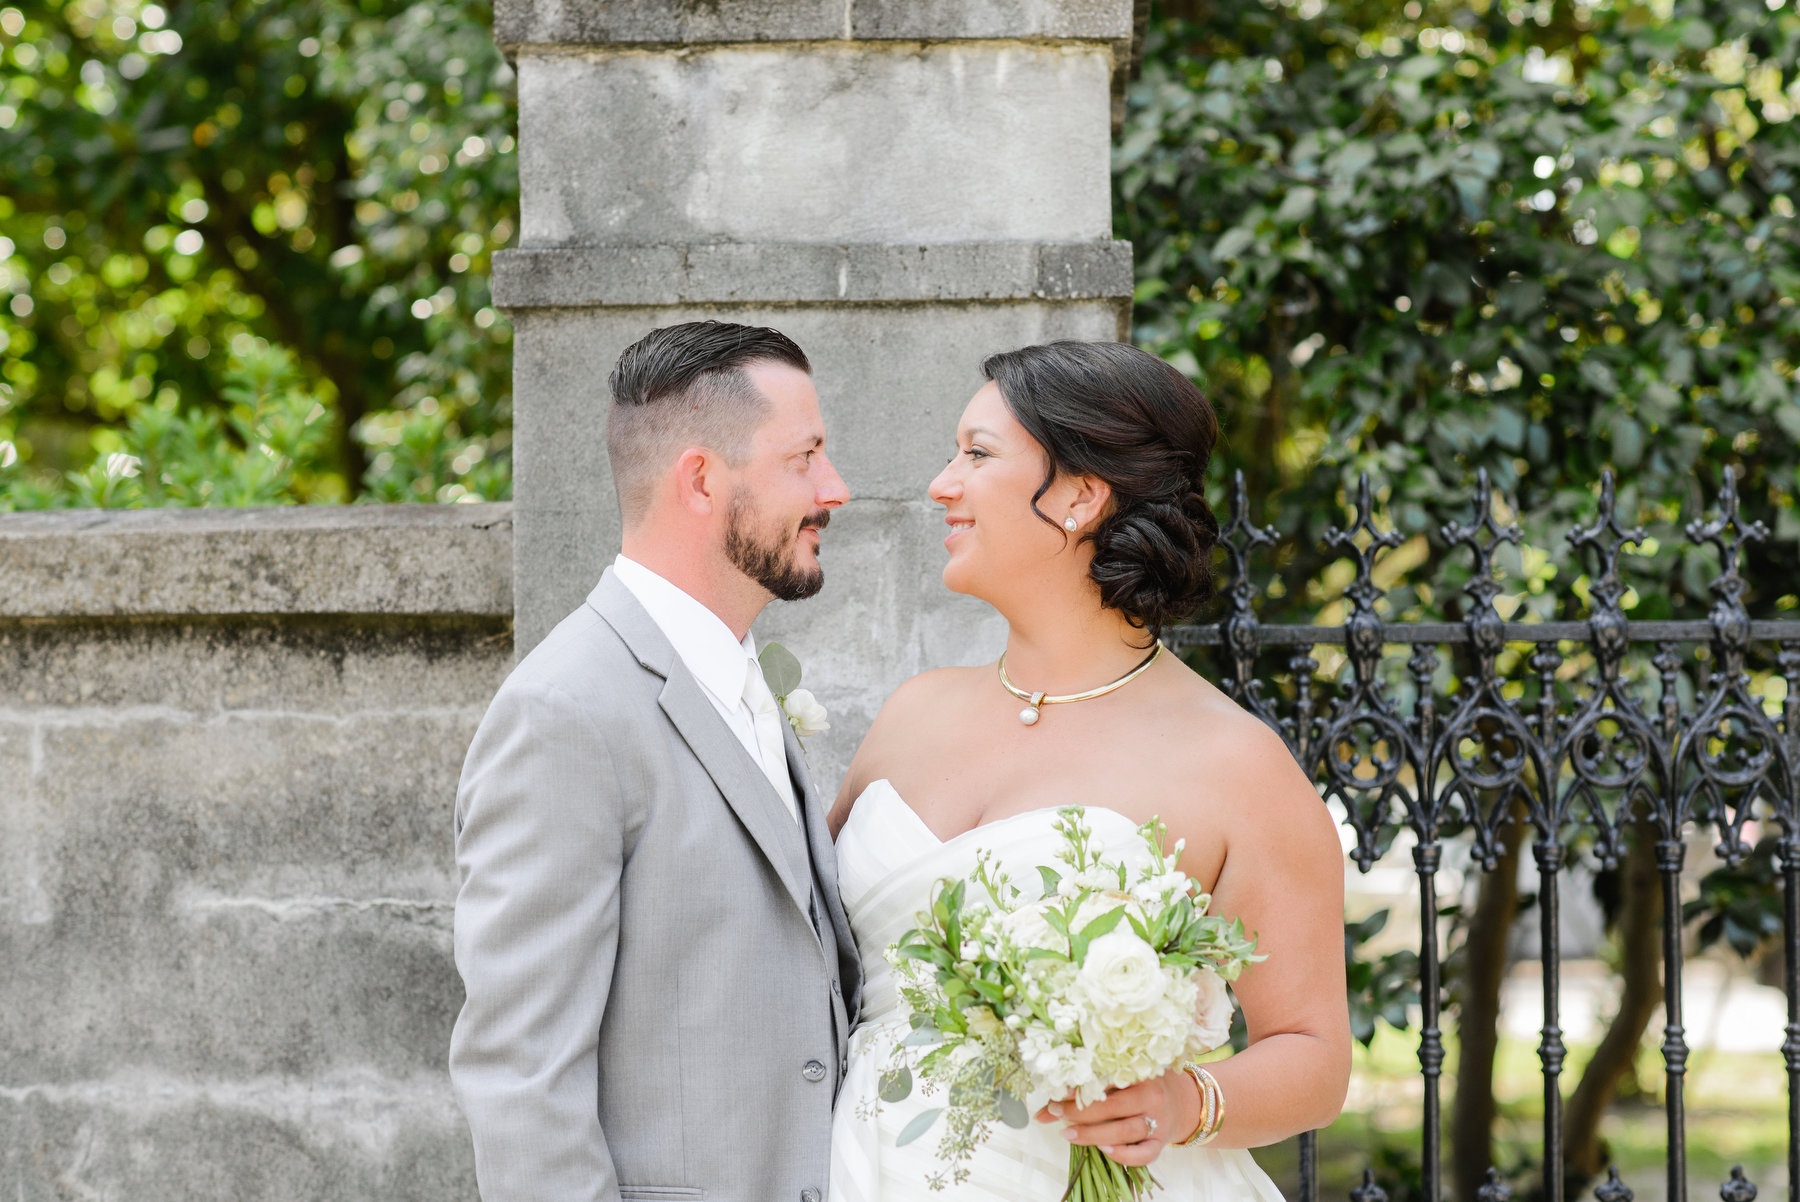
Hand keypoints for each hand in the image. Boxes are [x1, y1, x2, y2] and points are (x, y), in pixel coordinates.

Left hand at [1033, 1067, 1201, 1166]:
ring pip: (1124, 1131)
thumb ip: (1090, 1086)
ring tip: (1067, 1133)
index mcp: (1142, 1073)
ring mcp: (1158, 1122)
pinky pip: (1142, 1155)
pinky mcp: (1160, 1144)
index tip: (1058, 1091)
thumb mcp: (1123, 1076)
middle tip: (1055, 1112)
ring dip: (1092, 1134)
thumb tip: (1045, 1106)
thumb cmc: (1145, 1085)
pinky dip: (1121, 1154)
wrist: (1184, 1102)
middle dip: (1080, 1112)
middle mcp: (1152, 1097)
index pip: (1109, 1078)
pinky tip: (1102, 1149)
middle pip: (1113, 1106)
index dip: (1082, 1086)